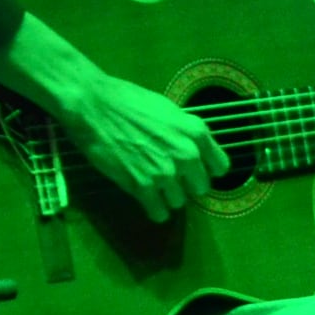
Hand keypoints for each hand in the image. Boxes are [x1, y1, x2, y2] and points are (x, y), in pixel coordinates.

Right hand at [58, 75, 230, 221]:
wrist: (94, 106)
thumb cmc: (129, 102)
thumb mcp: (169, 111)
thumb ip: (185, 133)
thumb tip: (194, 150)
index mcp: (197, 132)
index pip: (220, 166)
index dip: (206, 169)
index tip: (194, 170)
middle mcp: (187, 154)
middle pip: (200, 187)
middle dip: (186, 184)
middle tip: (170, 178)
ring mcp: (165, 172)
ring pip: (179, 202)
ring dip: (168, 197)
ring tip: (154, 187)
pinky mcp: (142, 186)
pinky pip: (158, 212)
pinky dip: (154, 210)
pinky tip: (148, 202)